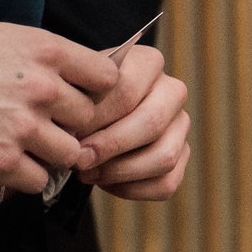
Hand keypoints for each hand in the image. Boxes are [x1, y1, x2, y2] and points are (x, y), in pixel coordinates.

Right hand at [0, 22, 122, 190]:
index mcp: (45, 50)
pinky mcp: (1, 163)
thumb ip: (44, 56)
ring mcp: (23, 127)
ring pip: (70, 155)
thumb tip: (81, 76)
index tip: (79, 100)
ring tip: (20, 146)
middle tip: (42, 127)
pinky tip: (2, 161)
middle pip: (90, 120)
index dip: (96, 93)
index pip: (107, 78)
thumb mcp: (0, 36)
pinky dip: (24, 177)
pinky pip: (39, 180)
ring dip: (50, 155)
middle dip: (69, 126)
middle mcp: (41, 88)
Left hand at [74, 42, 191, 200]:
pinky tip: (105, 182)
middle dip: (110, 146)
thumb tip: (74, 136)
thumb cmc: (75, 98)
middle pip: (151, 123)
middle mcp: (172, 91)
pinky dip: (132, 189)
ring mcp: (181, 125)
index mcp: (148, 62)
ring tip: (88, 173)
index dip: (97, 118)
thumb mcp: (71, 89)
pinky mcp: (182, 156)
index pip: (128, 90)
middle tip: (78, 159)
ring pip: (164, 157)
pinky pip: (166, 183)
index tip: (69, 133)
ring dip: (120, 171)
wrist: (84, 111)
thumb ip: (74, 103)